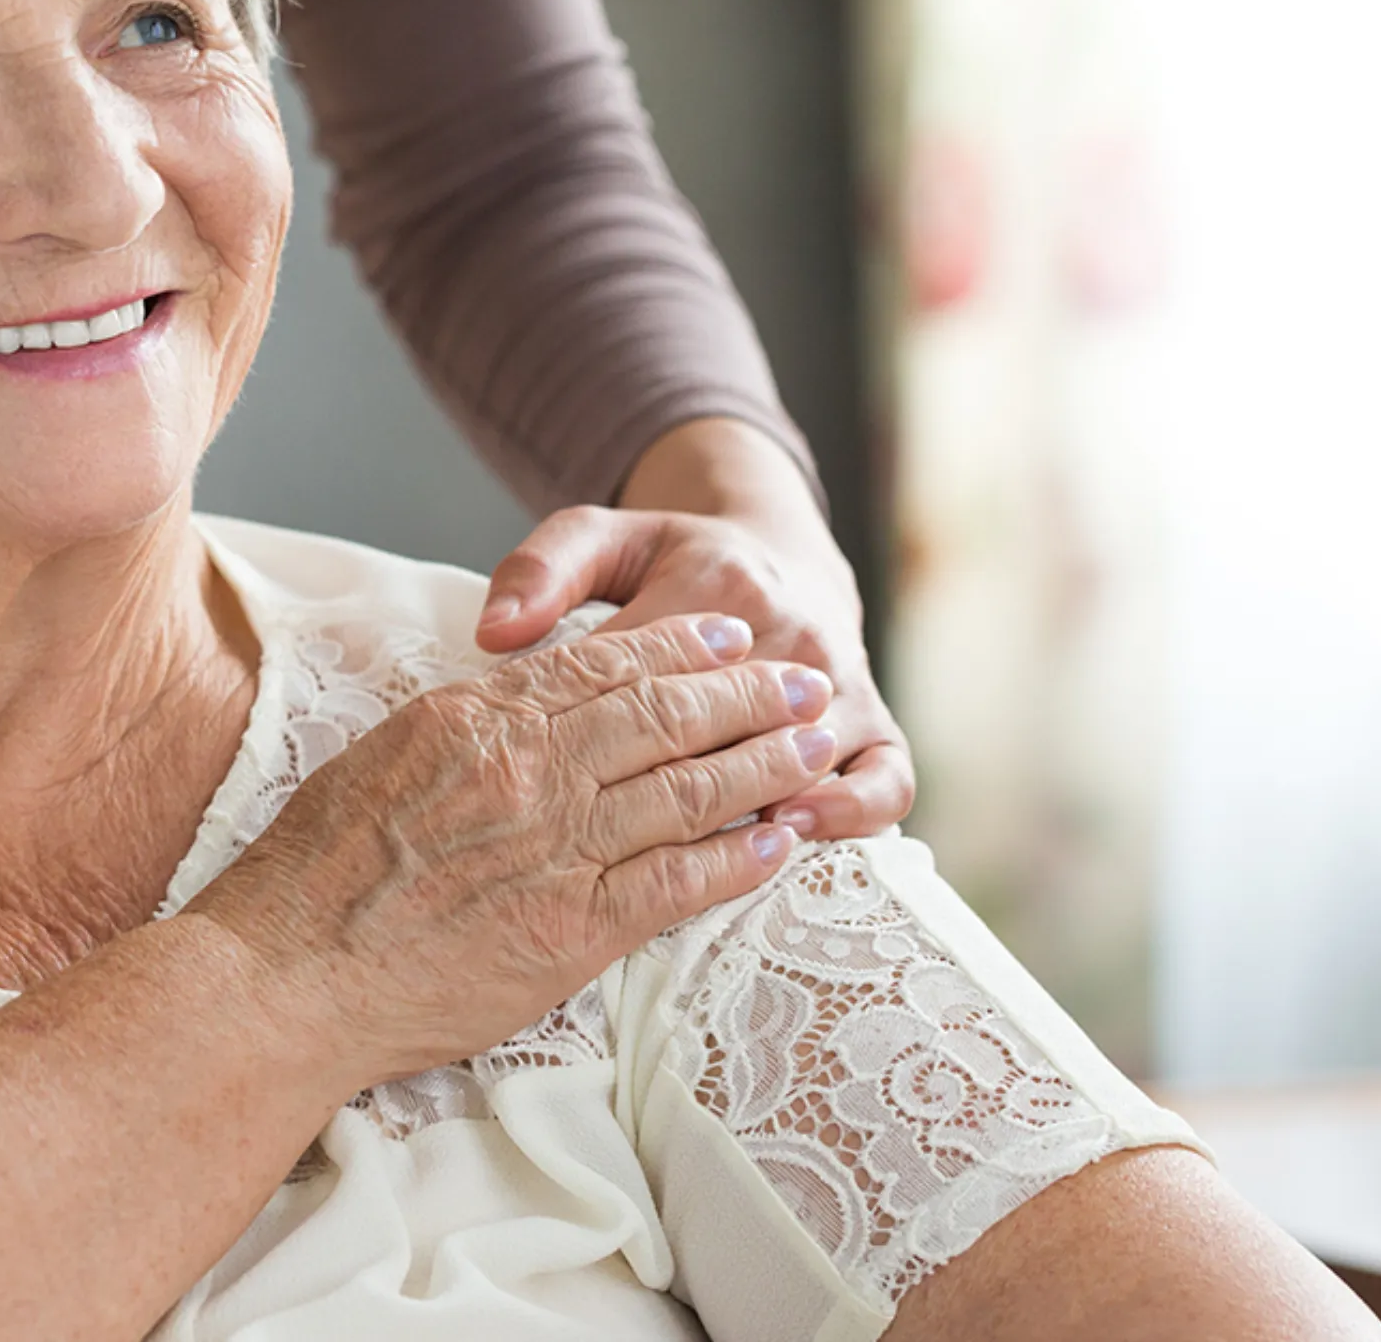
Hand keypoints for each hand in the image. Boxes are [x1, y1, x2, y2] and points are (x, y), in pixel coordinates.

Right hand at [191, 614, 835, 1086]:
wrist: (286, 973)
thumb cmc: (312, 876)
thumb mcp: (379, 759)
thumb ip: (460, 731)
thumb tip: (507, 706)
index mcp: (476, 719)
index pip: (601, 666)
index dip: (677, 646)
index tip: (726, 633)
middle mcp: (526, 771)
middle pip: (663, 715)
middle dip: (747, 691)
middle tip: (805, 676)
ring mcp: (554, 850)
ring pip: (686, 790)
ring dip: (763, 763)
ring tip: (816, 745)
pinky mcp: (570, 931)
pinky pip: (676, 886)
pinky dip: (736, 860)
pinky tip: (780, 843)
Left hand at [475, 416, 914, 843]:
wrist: (777, 555)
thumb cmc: (672, 562)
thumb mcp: (599, 540)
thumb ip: (539, 574)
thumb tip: (494, 635)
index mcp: (715, 586)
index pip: (658, 674)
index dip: (605, 734)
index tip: (553, 781)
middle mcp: (791, 634)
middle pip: (738, 727)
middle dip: (684, 785)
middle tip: (621, 835)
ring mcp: (843, 684)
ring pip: (815, 759)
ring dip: (770, 801)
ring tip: (717, 840)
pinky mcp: (879, 724)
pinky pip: (886, 782)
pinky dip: (852, 813)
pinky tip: (796, 833)